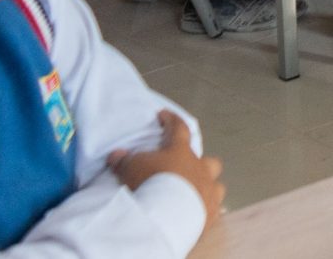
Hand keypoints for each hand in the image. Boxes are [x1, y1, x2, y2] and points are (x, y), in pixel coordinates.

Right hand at [110, 109, 225, 220]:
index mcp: (181, 153)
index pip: (178, 129)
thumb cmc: (150, 184)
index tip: (164, 116)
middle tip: (187, 171)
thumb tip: (116, 155)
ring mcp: (209, 191)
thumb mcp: (130, 168)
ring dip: (206, 189)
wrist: (164, 215)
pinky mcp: (211, 213)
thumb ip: (124, 160)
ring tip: (194, 197)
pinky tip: (198, 216)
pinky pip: (213, 211)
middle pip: (210, 162)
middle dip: (201, 165)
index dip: (171, 121)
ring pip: (216, 186)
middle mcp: (201, 169)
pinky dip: (205, 212)